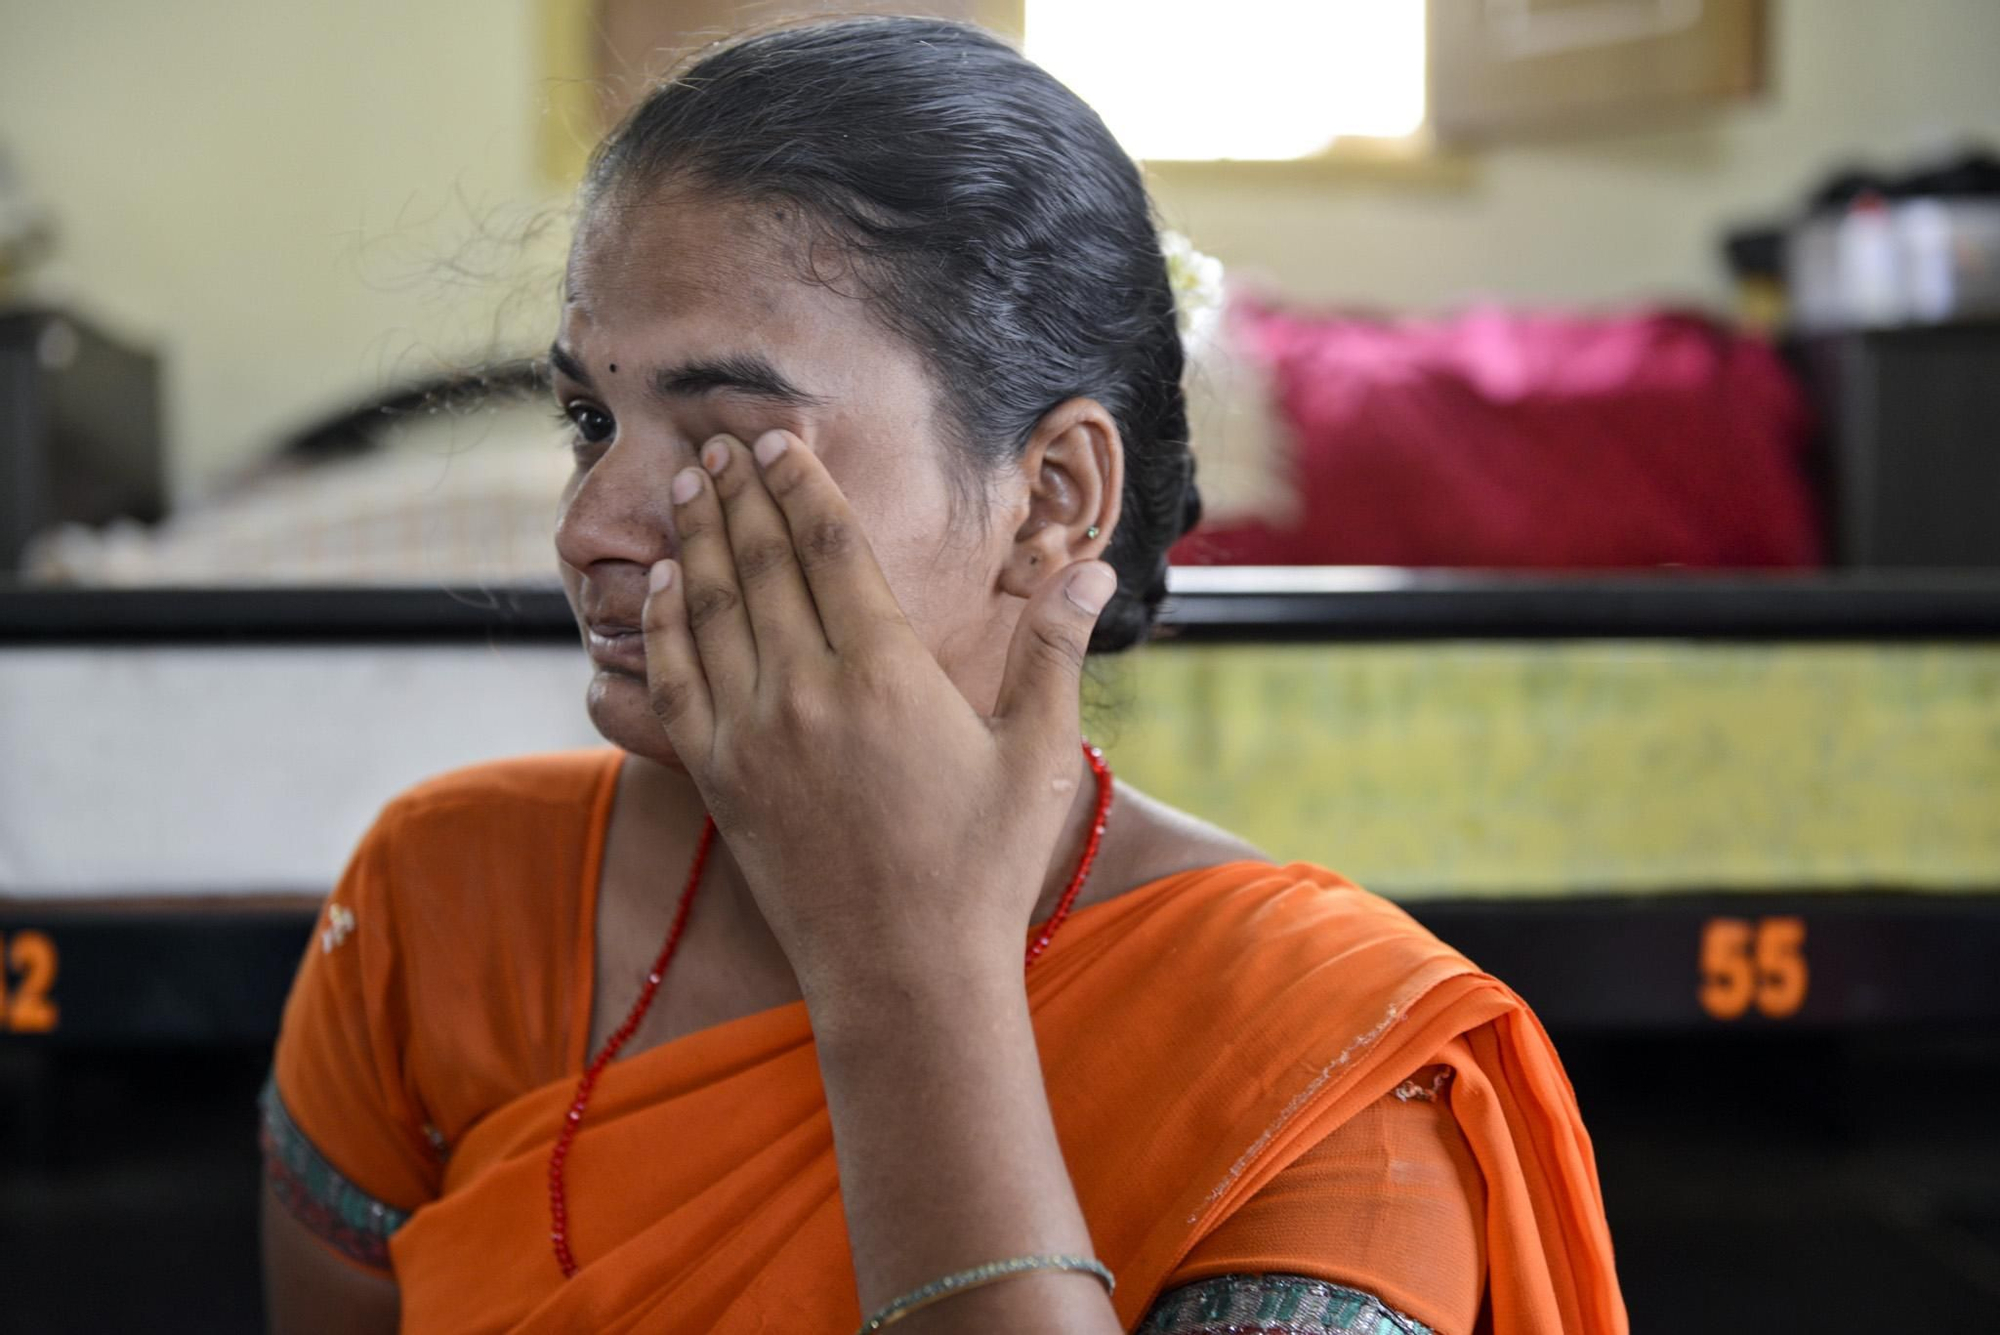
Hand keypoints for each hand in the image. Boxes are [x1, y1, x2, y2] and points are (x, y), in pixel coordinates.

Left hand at [639, 430, 1115, 993]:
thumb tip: (1091, 566)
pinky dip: (661, 624)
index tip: (779, 439)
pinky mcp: (717, 779)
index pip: (830, 545)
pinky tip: (657, 588)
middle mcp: (808, 690)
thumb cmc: (981, 866)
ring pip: (710, 608)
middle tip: (721, 442)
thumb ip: (1054, 650)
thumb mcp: (1035, 755)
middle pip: (761, 561)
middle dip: (740, 492)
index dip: (801, 483)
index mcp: (888, 671)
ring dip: (696, 539)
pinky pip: (675, 680)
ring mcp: (753, 734)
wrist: (904, 974)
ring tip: (690, 486)